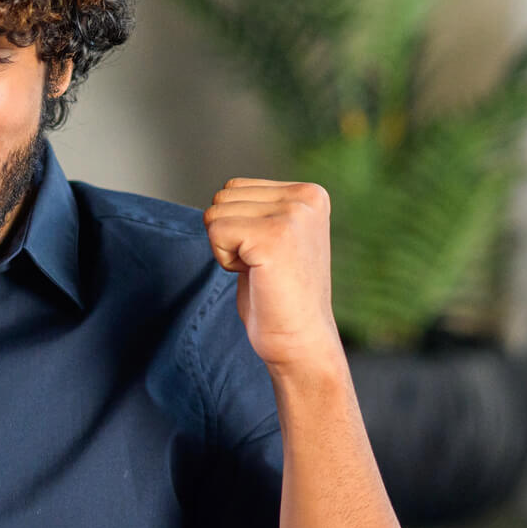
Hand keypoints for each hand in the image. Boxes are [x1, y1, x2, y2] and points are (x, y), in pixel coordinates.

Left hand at [204, 179, 343, 372]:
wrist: (301, 340)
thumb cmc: (280, 294)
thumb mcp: (276, 236)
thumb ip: (258, 209)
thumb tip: (220, 195)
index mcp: (311, 194)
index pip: (234, 187)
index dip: (237, 225)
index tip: (269, 255)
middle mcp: (306, 198)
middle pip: (222, 196)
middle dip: (229, 234)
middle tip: (262, 265)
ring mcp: (292, 215)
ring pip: (215, 212)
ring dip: (227, 248)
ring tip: (261, 270)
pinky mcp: (273, 237)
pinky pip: (216, 232)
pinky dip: (225, 259)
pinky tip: (255, 276)